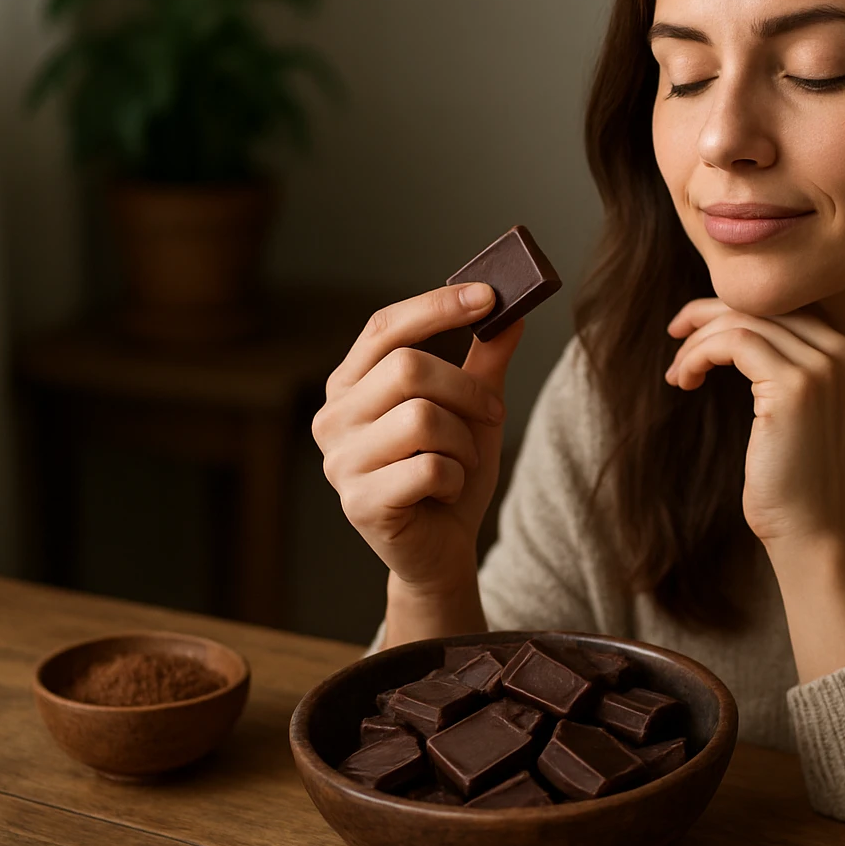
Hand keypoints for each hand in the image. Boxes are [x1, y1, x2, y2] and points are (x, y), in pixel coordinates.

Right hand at [311, 283, 522, 592]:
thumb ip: (485, 362)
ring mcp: (339, 462)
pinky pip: (429, 468)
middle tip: (493, 412)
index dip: (437, 306)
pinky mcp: (359, 503)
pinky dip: (456, 477)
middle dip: (467, 390)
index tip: (489, 295)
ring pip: (422, 418)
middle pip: (408, 368)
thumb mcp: (473, 411)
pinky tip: (447, 490)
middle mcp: (333, 417)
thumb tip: (511, 313)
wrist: (443, 550)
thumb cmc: (450, 474)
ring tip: (461, 462)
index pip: (385, 326)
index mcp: (351, 384)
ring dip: (464, 441)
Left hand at [664, 298, 844, 543]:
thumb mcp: (790, 408)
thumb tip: (728, 324)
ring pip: (742, 321)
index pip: (779, 305)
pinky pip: (734, 342)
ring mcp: (820, 367)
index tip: (692, 328)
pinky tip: (685, 379)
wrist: (810, 529)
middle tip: (674, 334)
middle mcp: (838, 351)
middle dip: (708, 314)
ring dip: (698, 341)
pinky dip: (700, 353)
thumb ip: (778, 363)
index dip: (730, 307)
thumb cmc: (790, 475)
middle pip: (760, 305)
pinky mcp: (794, 387)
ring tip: (678, 374)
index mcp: (842, 351)